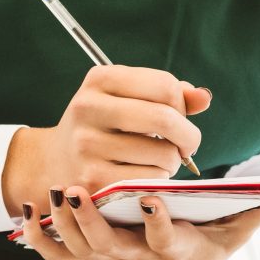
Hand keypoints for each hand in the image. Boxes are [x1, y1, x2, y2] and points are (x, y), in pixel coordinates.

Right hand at [4, 64, 209, 208]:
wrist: (55, 161)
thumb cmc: (105, 126)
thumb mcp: (128, 100)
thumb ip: (169, 96)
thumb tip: (204, 97)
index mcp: (99, 79)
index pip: (165, 85)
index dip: (182, 105)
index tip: (178, 117)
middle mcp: (88, 107)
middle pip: (165, 118)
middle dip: (189, 136)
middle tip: (187, 145)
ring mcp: (87, 144)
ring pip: (164, 154)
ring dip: (173, 161)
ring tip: (158, 160)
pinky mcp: (93, 178)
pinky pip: (151, 180)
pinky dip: (158, 180)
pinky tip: (145, 175)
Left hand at [14, 187, 259, 259]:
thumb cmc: (204, 250)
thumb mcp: (231, 237)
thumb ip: (252, 215)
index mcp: (169, 250)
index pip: (163, 236)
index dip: (157, 220)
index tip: (153, 197)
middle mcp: (133, 258)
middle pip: (105, 245)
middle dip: (89, 219)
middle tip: (77, 188)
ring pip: (77, 248)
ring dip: (62, 222)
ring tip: (54, 190)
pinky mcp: (89, 258)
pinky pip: (56, 255)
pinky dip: (37, 237)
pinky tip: (27, 209)